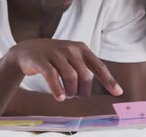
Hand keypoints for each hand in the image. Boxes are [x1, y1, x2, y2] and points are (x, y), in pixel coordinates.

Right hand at [6, 39, 122, 101]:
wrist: (27, 50)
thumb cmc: (55, 58)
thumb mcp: (72, 59)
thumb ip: (87, 69)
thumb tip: (109, 86)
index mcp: (81, 49)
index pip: (99, 67)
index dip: (109, 81)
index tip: (118, 93)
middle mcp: (70, 49)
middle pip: (85, 76)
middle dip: (83, 90)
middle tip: (77, 95)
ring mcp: (55, 53)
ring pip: (70, 77)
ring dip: (71, 92)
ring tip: (67, 96)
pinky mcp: (42, 59)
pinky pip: (53, 77)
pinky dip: (58, 89)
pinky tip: (60, 97)